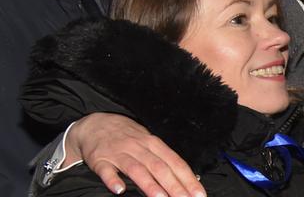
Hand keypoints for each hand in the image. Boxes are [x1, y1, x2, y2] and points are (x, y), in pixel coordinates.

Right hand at [70, 113, 203, 196]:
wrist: (96, 124)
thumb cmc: (128, 136)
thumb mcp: (149, 142)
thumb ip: (166, 160)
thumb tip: (188, 178)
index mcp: (155, 144)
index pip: (176, 163)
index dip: (188, 179)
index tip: (199, 194)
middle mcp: (139, 148)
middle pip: (160, 168)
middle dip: (174, 186)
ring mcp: (119, 153)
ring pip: (137, 169)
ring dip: (149, 184)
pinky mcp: (100, 160)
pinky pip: (107, 171)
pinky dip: (113, 180)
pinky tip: (119, 190)